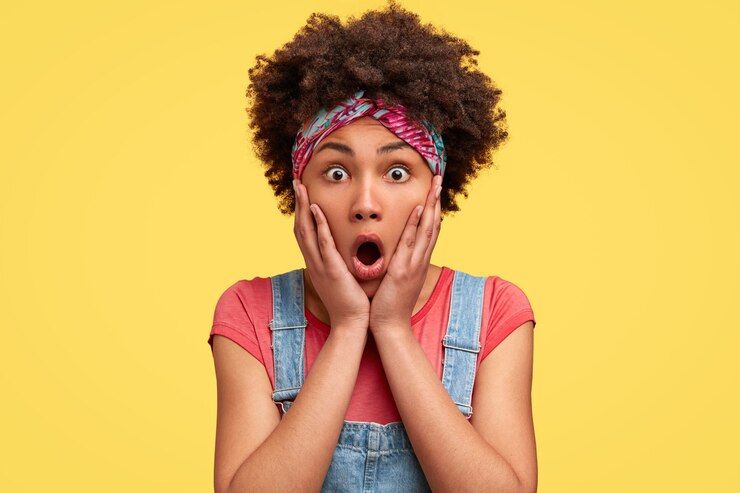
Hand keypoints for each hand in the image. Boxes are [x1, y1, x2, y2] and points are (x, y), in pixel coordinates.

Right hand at [293, 179, 369, 329]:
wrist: (351, 324)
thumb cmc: (350, 302)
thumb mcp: (340, 278)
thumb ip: (338, 263)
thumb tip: (341, 251)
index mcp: (316, 263)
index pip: (305, 233)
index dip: (302, 212)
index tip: (302, 194)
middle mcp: (313, 262)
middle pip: (300, 228)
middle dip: (298, 204)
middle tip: (296, 183)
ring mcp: (320, 266)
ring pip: (307, 232)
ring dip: (304, 208)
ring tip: (302, 189)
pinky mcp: (331, 270)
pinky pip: (323, 244)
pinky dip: (318, 226)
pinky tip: (317, 210)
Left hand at [369, 175, 442, 332]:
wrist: (389, 326)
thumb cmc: (389, 304)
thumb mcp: (396, 279)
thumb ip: (399, 263)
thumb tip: (397, 252)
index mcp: (417, 261)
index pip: (429, 229)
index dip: (433, 208)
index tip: (434, 190)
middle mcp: (419, 259)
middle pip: (433, 224)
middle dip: (436, 200)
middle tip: (439, 178)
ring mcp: (414, 264)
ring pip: (427, 229)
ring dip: (432, 206)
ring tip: (435, 186)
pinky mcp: (404, 270)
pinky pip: (411, 243)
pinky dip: (417, 225)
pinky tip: (421, 209)